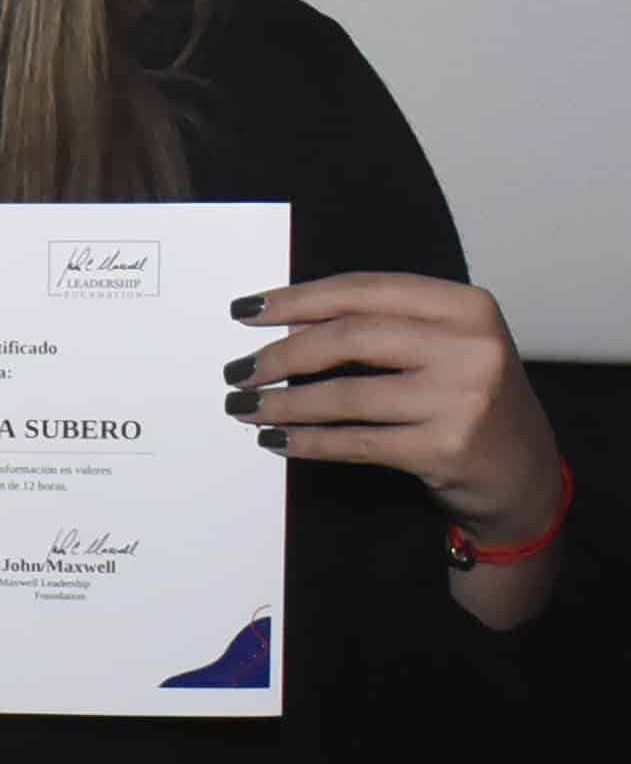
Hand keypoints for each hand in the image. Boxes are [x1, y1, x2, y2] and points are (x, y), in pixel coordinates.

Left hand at [233, 270, 567, 580]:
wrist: (524, 473)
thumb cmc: (468, 399)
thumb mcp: (445, 347)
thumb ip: (383, 326)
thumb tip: (285, 322)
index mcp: (466, 306)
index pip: (364, 290)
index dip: (298, 299)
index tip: (245, 311)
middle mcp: (470, 346)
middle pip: (348, 338)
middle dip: (280, 355)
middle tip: (238, 371)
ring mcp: (461, 399)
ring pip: (345, 395)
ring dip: (282, 404)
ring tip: (244, 408)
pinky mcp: (445, 448)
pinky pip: (355, 442)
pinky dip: (306, 441)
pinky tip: (275, 440)